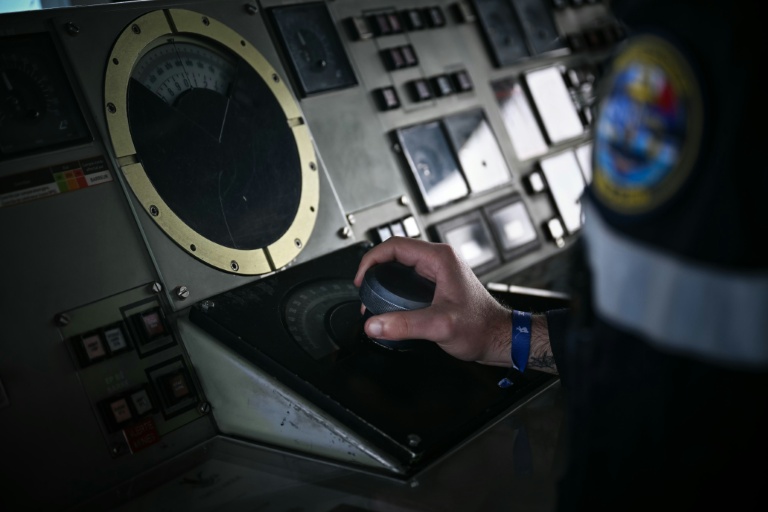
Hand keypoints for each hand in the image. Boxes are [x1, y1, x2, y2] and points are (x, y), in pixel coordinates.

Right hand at [354, 237, 511, 364]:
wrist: (497, 337)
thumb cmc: (480, 327)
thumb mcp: (439, 325)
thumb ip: (405, 325)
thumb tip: (374, 324)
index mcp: (440, 258)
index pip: (395, 246)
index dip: (372, 260)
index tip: (361, 279)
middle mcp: (438, 260)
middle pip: (395, 254)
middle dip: (374, 271)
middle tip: (364, 291)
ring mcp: (437, 271)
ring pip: (400, 267)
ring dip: (384, 281)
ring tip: (373, 299)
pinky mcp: (436, 284)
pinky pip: (407, 280)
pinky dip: (394, 290)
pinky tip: (389, 305)